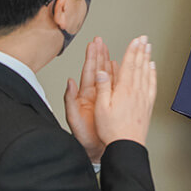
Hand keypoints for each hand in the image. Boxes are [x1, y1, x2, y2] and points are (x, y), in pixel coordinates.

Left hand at [65, 37, 111, 160]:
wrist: (96, 149)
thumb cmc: (84, 137)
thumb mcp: (73, 118)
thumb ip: (70, 100)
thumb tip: (69, 82)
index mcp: (85, 95)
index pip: (89, 71)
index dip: (92, 57)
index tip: (94, 44)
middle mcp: (94, 94)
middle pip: (98, 69)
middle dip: (100, 53)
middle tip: (101, 40)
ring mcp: (104, 98)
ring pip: (108, 75)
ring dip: (109, 61)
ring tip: (111, 49)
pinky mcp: (112, 103)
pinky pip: (117, 85)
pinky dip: (119, 75)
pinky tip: (121, 68)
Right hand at [92, 35, 156, 147]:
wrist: (127, 146)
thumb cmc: (112, 130)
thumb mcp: (101, 108)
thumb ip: (103, 88)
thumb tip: (102, 71)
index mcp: (124, 90)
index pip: (129, 65)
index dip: (132, 50)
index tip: (135, 40)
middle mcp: (136, 92)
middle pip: (140, 66)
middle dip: (141, 50)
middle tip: (144, 39)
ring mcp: (144, 98)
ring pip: (147, 73)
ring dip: (147, 59)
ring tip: (149, 48)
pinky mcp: (147, 105)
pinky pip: (152, 85)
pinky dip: (153, 74)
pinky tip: (152, 69)